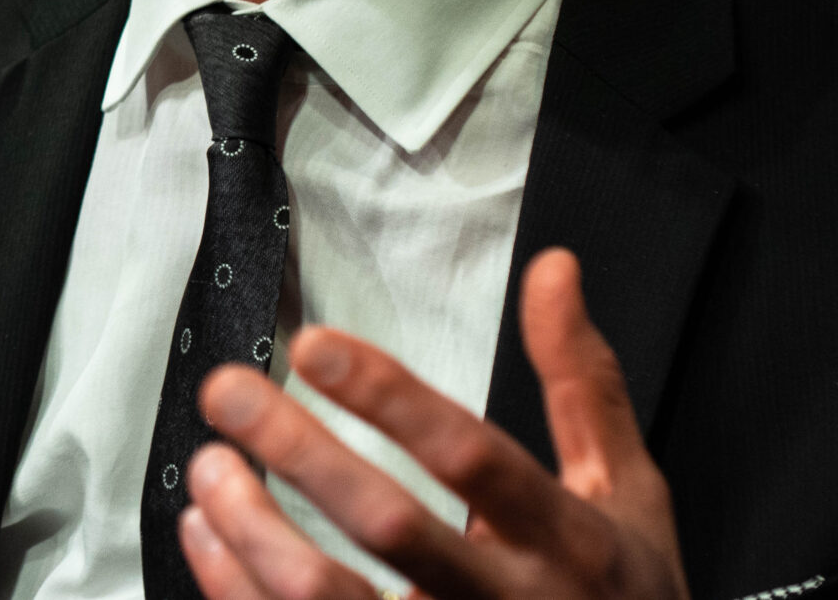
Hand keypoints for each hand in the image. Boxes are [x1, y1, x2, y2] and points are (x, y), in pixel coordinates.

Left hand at [176, 248, 688, 599]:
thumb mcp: (629, 496)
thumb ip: (583, 382)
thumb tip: (554, 271)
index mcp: (567, 543)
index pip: (472, 456)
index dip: (391, 398)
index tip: (314, 346)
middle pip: (391, 526)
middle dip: (299, 451)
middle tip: (230, 392)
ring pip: (332, 598)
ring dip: (255, 532)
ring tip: (210, 469)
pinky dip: (239, 588)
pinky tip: (208, 537)